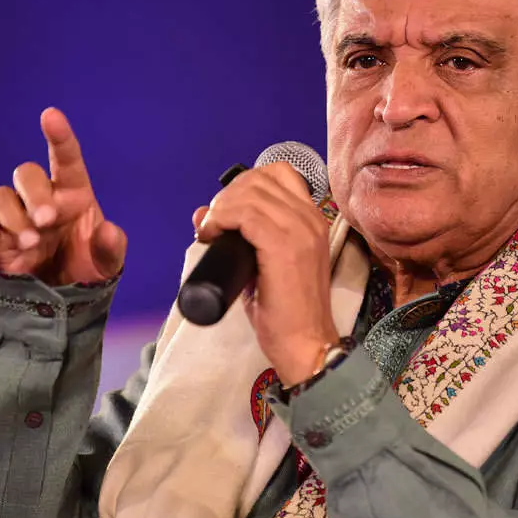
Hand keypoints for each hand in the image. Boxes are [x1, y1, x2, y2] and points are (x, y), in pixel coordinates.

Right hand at [0, 107, 126, 285]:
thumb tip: (109, 231)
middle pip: (27, 174)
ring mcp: (15, 219)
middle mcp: (41, 199)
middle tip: (46, 221)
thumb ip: (111, 247)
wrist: (62, 301)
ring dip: (12, 216)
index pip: (66, 158)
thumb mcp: (108, 263)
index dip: (59, 136)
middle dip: (35, 194)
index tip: (50, 115)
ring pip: (0, 197)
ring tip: (30, 243)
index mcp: (73, 193)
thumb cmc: (87, 268)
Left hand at [193, 163, 338, 385]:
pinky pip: (246, 213)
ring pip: (251, 192)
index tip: (228, 210)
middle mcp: (311, 218)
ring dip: (222, 207)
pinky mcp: (284, 246)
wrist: (305, 343)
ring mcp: (301, 230)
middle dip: (228, 195)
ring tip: (210, 231)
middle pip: (261, 178)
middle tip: (214, 224)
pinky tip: (212, 236)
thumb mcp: (263, 266)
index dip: (246, 184)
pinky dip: (222, 219)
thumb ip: (242, 239)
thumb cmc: (286, 313)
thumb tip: (205, 216)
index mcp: (312, 220)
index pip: (279, 173)